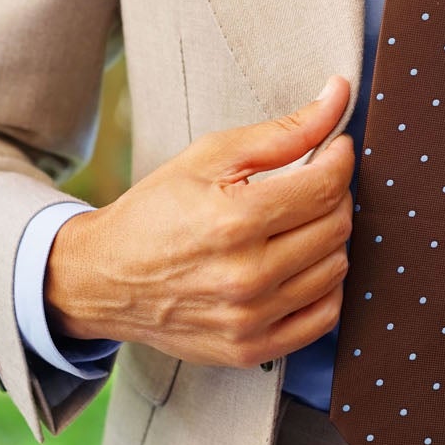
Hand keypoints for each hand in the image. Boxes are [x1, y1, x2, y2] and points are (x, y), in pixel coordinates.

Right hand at [46, 74, 354, 367]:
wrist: (104, 278)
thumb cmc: (157, 210)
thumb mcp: (210, 156)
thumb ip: (283, 131)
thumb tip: (340, 95)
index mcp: (233, 221)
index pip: (325, 187)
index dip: (340, 160)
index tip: (334, 149)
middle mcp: (245, 276)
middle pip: (336, 227)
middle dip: (333, 196)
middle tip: (310, 183)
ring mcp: (250, 319)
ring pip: (336, 269)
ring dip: (329, 239)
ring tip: (298, 223)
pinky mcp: (251, 349)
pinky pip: (324, 317)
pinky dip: (325, 287)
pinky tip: (301, 265)